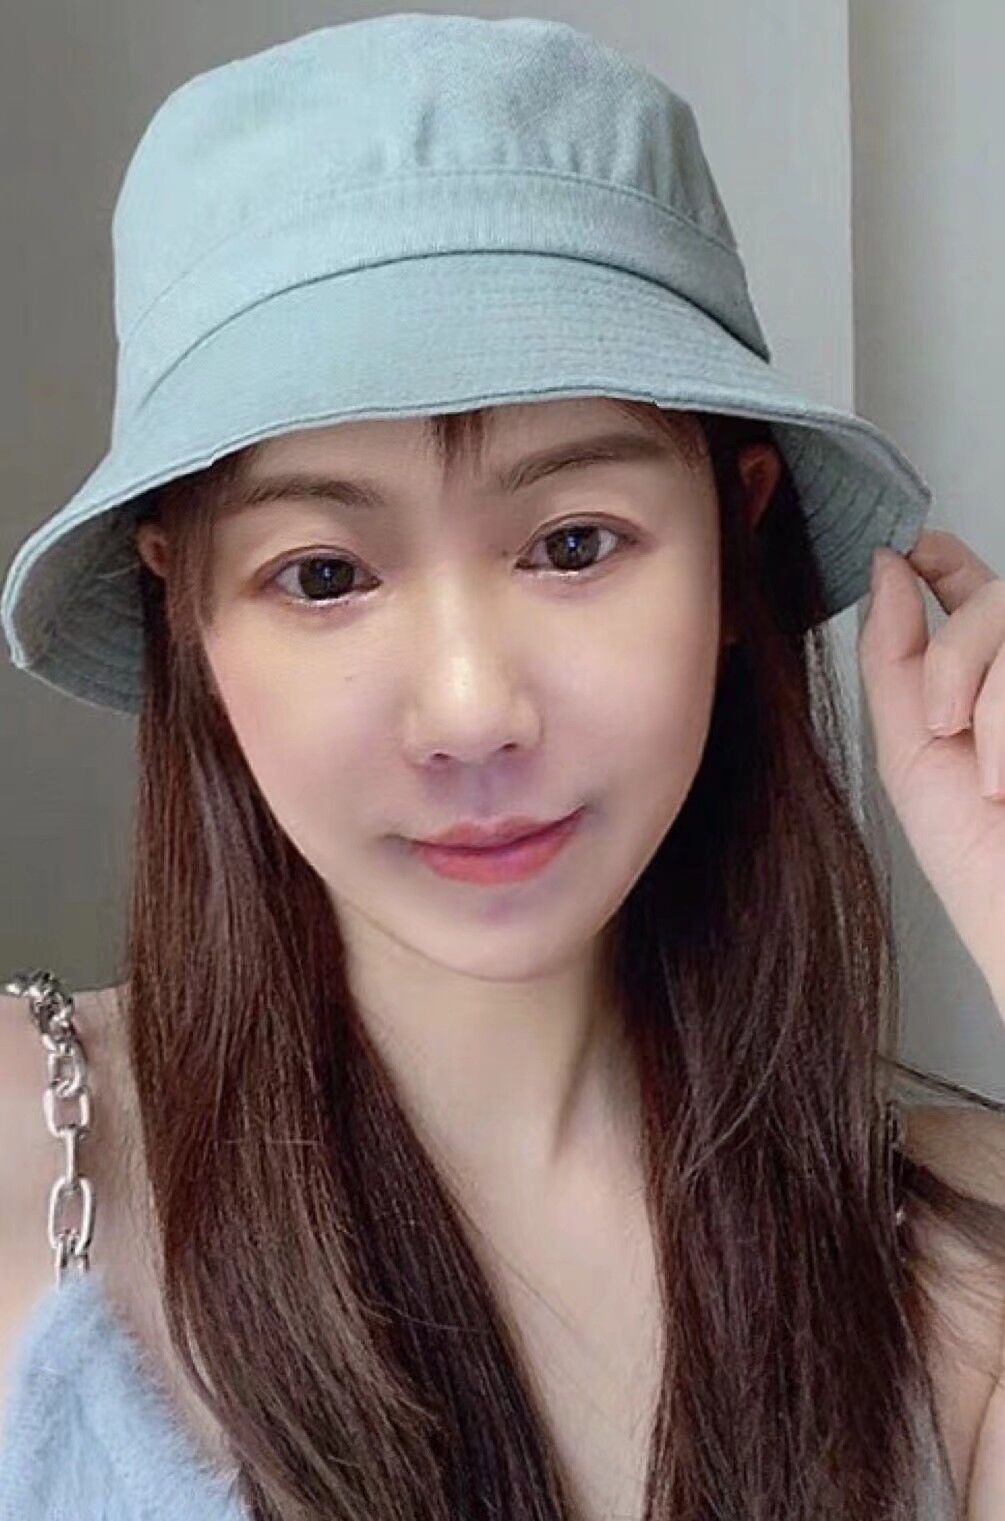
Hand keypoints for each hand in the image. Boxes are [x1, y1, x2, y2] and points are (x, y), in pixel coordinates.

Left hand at [857, 529, 1004, 1010]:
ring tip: (997, 778)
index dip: (941, 558)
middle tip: (945, 727)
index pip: (970, 588)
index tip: (910, 551)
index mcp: (986, 683)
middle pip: (995, 599)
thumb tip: (886, 563)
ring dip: (993, 703)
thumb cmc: (980, 858)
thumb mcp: (910, 748)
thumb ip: (894, 654)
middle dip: (955, 658)